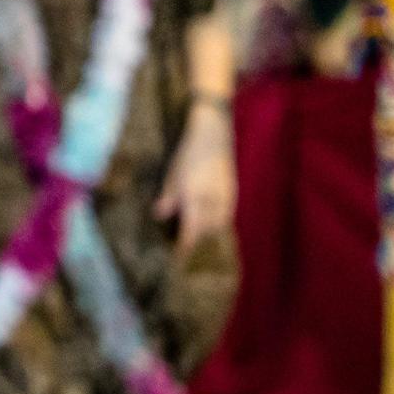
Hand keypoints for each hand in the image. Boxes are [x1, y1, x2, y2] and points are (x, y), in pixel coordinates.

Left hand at [155, 102, 235, 256]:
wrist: (213, 135)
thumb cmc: (187, 154)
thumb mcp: (172, 176)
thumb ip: (168, 199)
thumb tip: (160, 217)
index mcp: (196, 198)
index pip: (192, 232)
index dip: (186, 247)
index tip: (179, 258)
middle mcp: (213, 202)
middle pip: (208, 233)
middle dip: (198, 244)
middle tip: (188, 252)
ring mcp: (226, 198)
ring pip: (219, 226)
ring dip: (209, 235)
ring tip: (199, 241)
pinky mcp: (233, 193)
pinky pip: (227, 217)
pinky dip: (218, 225)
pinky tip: (210, 225)